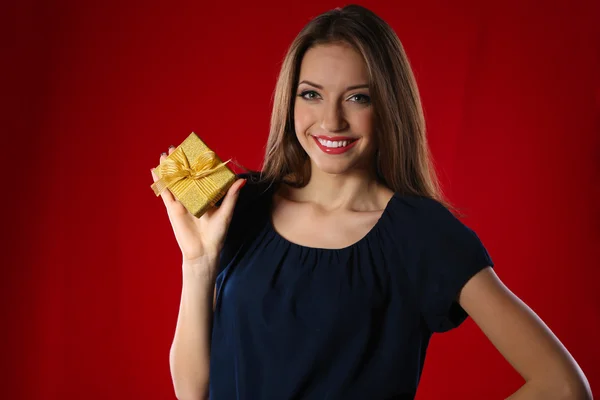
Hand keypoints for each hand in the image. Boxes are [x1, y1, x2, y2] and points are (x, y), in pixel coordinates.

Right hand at [151, 146, 245, 272]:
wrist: (203, 251)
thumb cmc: (217, 234)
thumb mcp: (226, 213)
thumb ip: (231, 196)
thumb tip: (241, 180)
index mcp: (206, 195)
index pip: (201, 175)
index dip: (197, 162)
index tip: (195, 149)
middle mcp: (193, 196)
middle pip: (185, 175)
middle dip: (180, 161)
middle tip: (175, 147)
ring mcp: (182, 201)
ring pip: (174, 181)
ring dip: (168, 168)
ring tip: (165, 155)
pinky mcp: (172, 209)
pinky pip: (165, 193)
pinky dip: (160, 182)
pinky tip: (155, 170)